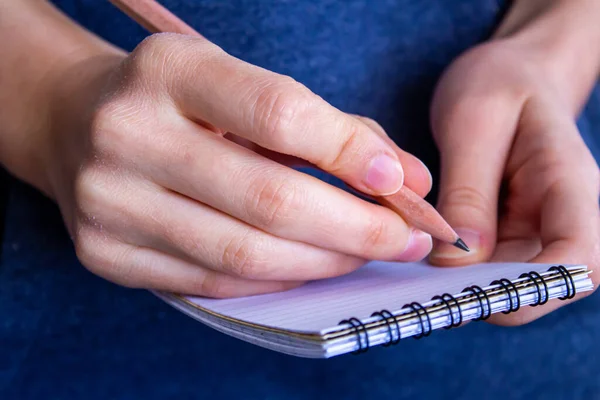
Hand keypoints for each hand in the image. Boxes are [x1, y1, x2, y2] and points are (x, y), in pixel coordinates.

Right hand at [44, 33, 433, 297]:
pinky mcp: (105, 252)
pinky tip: (307, 266)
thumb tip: (405, 178)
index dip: (349, 152)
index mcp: (170, 71)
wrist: (77, 121)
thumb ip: (328, 127)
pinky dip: (275, 279)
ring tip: (364, 255)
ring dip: (323, 261)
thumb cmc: (179, 101)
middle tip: (404, 239)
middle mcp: (128, 133)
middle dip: (355, 228)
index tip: (399, 181)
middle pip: (269, 199)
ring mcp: (109, 201)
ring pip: (244, 253)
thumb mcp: (244, 86)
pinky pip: (213, 281)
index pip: (278, 114)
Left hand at [428, 39, 599, 324]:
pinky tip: (421, 252)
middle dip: (485, 294)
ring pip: (510, 286)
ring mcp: (539, 232)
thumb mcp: (473, 123)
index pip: (580, 257)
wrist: (511, 77)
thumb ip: (468, 192)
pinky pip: (488, 269)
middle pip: (542, 287)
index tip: (472, 286)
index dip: (534, 287)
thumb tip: (456, 262)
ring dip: (464, 285)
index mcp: (570, 184)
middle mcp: (565, 219)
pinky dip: (455, 270)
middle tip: (422, 281)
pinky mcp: (512, 237)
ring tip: (415, 261)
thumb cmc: (499, 85)